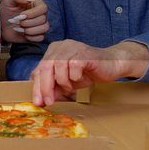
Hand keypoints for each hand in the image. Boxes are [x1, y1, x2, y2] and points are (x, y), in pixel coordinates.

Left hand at [0, 0, 49, 43]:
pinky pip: (40, 38)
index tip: (21, 15)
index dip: (33, 13)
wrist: (1, 25)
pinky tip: (23, 34)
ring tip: (19, 28)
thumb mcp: (8, 0)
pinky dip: (31, 37)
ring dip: (30, 30)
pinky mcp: (37, 35)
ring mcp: (40, 25)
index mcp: (35, 4)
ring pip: (44, 28)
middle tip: (17, 22)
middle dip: (27, 22)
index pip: (43, 8)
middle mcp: (40, 14)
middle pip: (43, 19)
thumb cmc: (6, 11)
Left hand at [30, 40, 148, 105]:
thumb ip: (54, 88)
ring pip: (58, 66)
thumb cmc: (87, 72)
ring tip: (71, 87)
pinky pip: (74, 66)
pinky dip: (75, 77)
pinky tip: (81, 78)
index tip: (38, 103)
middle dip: (45, 87)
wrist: (111, 65)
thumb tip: (40, 100)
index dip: (37, 87)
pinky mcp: (84, 52)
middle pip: (45, 67)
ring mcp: (72, 47)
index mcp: (53, 51)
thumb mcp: (67, 82)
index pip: (39, 70)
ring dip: (64, 82)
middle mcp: (61, 46)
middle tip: (49, 102)